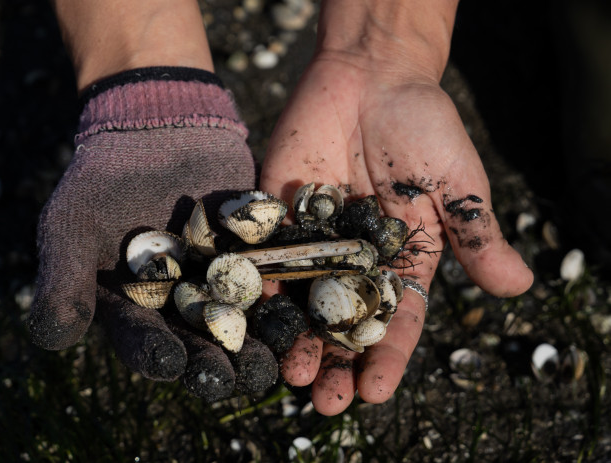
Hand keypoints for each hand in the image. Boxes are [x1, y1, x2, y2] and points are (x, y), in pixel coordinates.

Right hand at [27, 72, 278, 400]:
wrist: (154, 129)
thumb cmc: (101, 182)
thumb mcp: (71, 228)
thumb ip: (63, 282)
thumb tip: (54, 339)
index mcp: (134, 311)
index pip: (144, 343)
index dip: (156, 354)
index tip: (169, 361)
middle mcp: (180, 307)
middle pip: (198, 344)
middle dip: (214, 363)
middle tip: (232, 378)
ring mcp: (221, 283)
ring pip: (240, 323)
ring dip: (255, 344)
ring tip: (270, 359)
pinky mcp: (254, 257)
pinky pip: (271, 280)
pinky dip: (283, 296)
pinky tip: (295, 311)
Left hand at [260, 52, 532, 414]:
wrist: (371, 76)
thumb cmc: (424, 126)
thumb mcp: (456, 182)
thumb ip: (475, 233)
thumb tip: (519, 286)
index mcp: (403, 259)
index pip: (396, 318)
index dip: (386, 357)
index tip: (376, 394)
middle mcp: (356, 259)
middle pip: (343, 321)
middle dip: (335, 362)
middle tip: (324, 402)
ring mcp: (315, 240)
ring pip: (302, 300)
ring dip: (295, 339)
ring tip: (289, 375)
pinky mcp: (280, 215)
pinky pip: (266, 257)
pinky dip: (258, 288)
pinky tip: (251, 320)